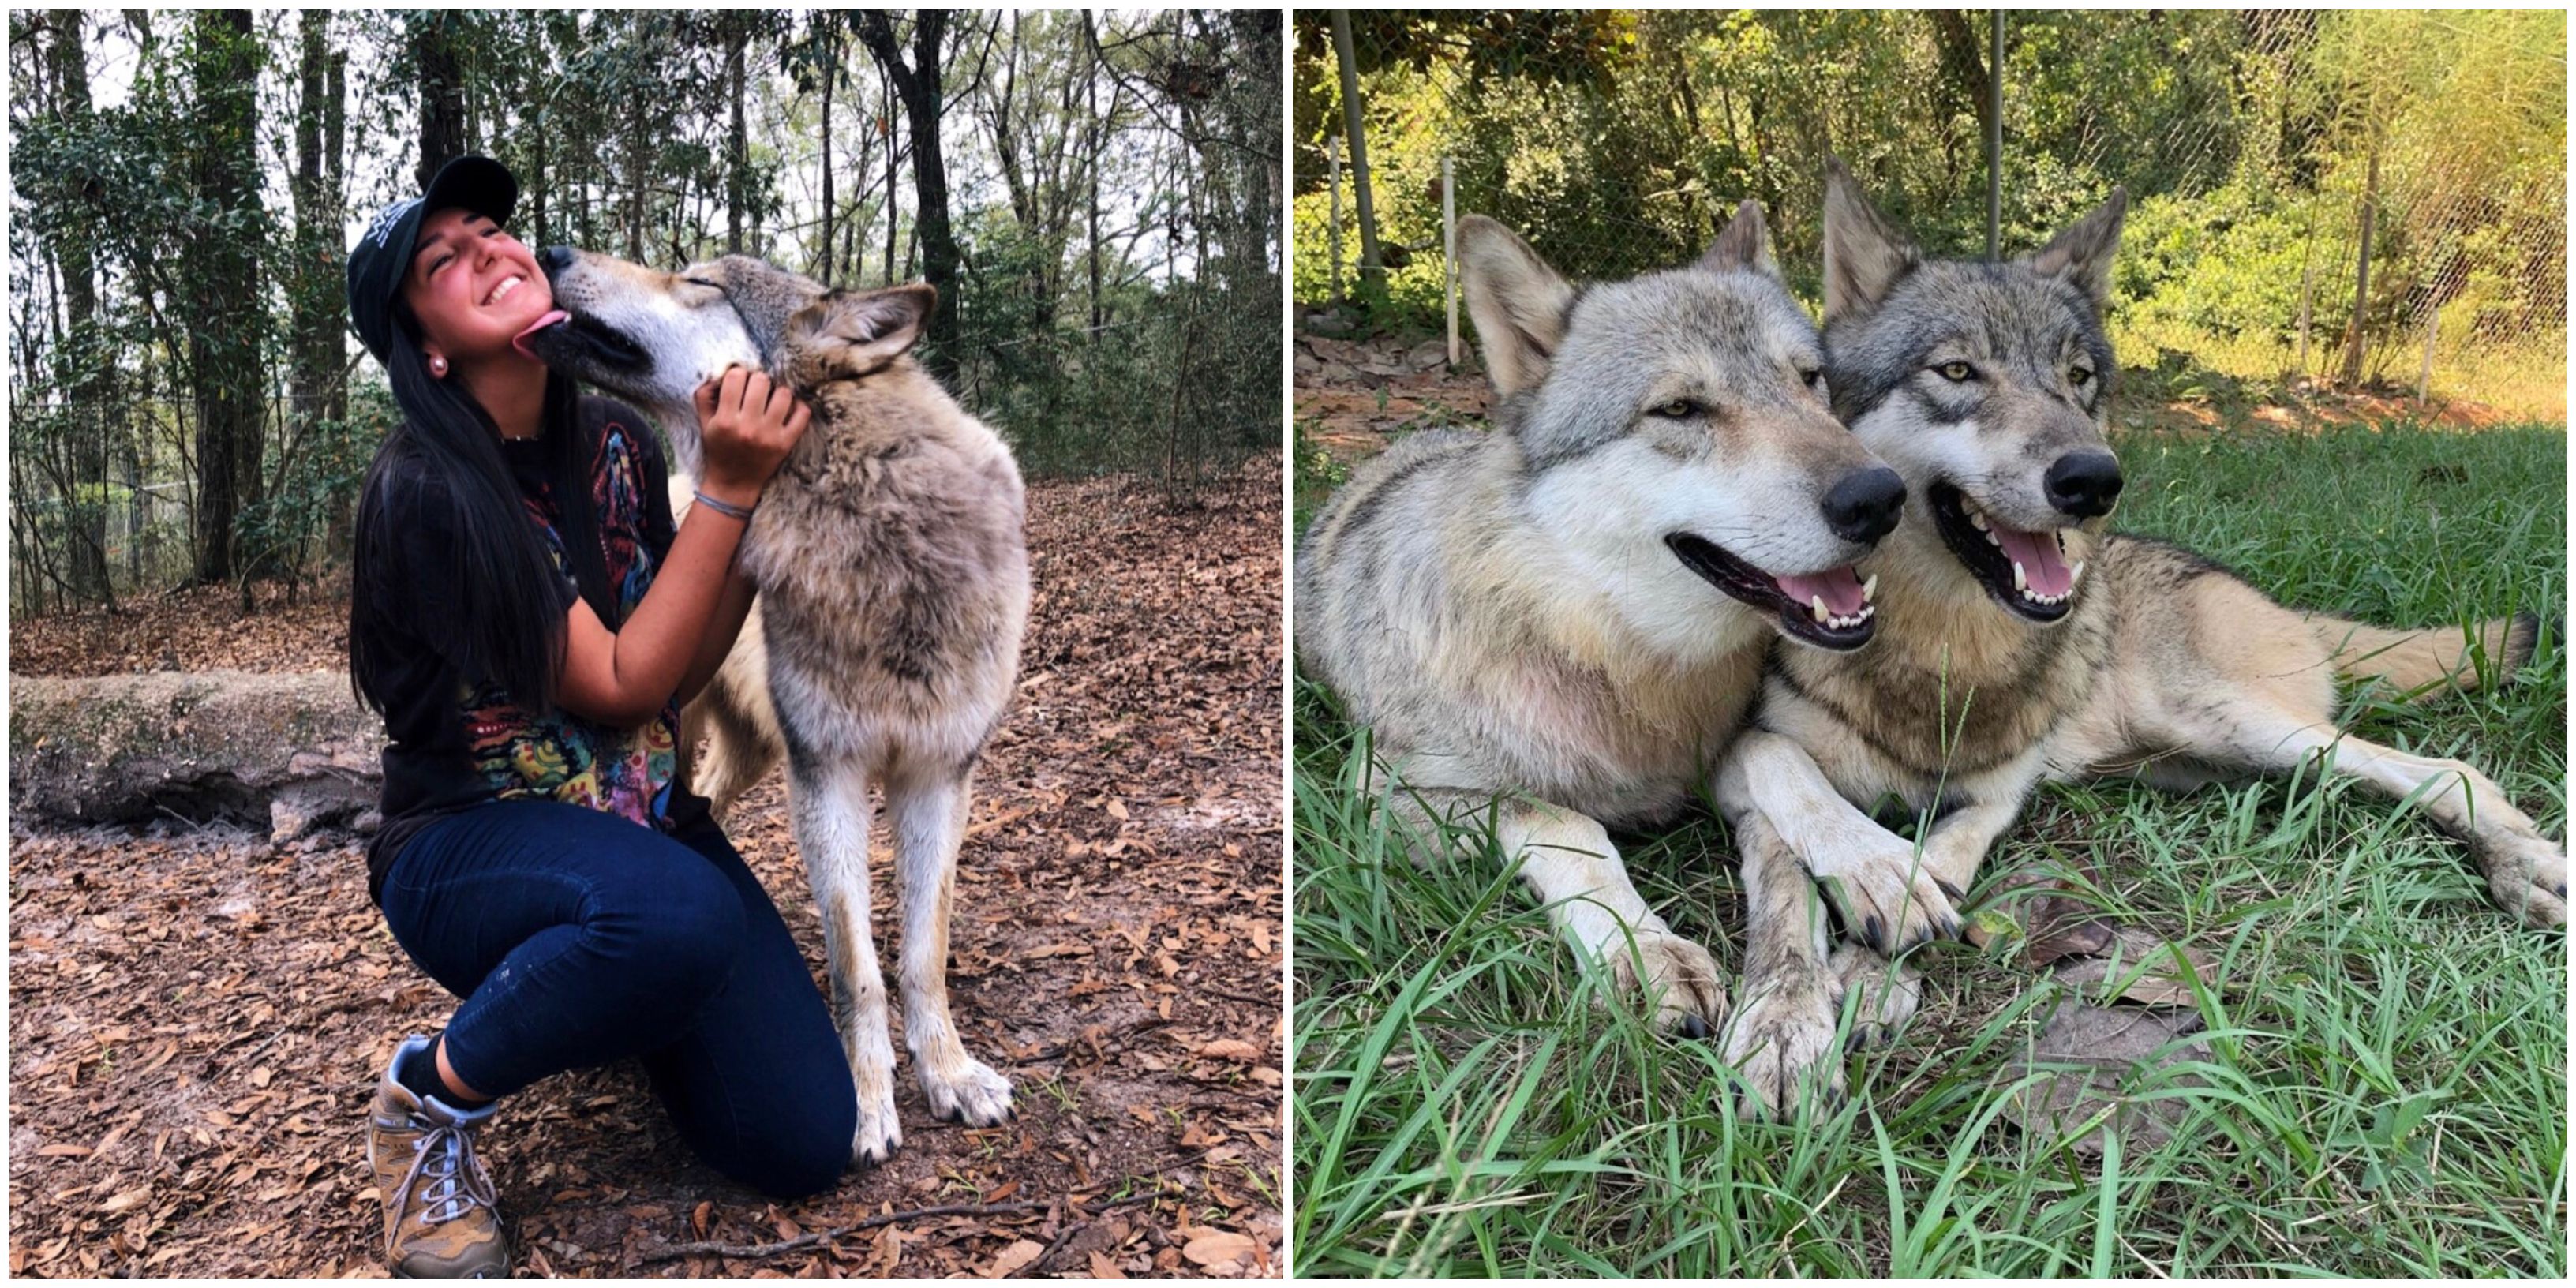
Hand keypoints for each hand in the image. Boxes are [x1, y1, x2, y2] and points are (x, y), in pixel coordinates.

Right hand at [693, 367, 811, 504]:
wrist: (734, 483)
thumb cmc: (719, 449)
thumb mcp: (705, 423)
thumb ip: (705, 396)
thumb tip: (718, 372)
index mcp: (725, 420)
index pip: (736, 377)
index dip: (738, 374)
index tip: (739, 382)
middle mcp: (747, 427)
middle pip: (761, 381)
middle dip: (758, 381)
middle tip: (757, 390)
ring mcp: (769, 435)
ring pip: (784, 394)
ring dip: (778, 392)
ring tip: (772, 399)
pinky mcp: (786, 443)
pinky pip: (803, 414)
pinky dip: (799, 406)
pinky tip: (789, 408)